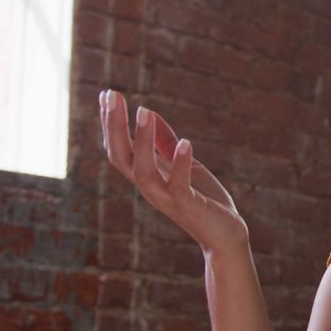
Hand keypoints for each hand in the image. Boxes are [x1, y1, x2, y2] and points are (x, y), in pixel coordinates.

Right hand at [100, 89, 249, 254]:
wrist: (224, 236)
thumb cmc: (203, 200)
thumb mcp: (184, 165)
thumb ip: (165, 143)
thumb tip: (148, 112)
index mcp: (147, 177)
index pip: (118, 148)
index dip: (110, 123)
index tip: (106, 94)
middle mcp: (150, 188)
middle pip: (120, 156)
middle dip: (114, 125)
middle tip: (111, 95)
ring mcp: (167, 198)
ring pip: (143, 171)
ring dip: (142, 140)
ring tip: (143, 111)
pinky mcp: (189, 206)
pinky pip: (179, 186)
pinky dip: (181, 164)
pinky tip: (187, 143)